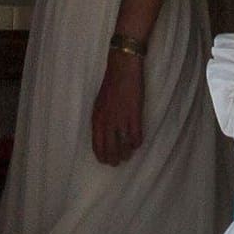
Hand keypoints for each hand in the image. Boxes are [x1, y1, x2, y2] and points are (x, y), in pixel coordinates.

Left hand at [90, 49, 146, 164]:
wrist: (122, 71)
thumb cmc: (110, 86)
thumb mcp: (99, 104)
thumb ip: (101, 120)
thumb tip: (104, 133)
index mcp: (96, 119)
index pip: (97, 145)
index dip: (101, 155)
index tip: (105, 161)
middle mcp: (107, 123)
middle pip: (110, 149)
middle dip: (114, 159)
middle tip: (117, 162)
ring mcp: (121, 121)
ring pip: (123, 146)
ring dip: (126, 153)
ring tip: (128, 156)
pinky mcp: (134, 116)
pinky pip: (136, 137)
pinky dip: (137, 143)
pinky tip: (137, 144)